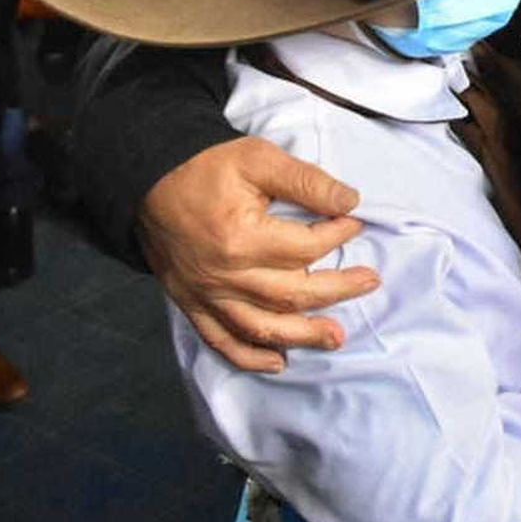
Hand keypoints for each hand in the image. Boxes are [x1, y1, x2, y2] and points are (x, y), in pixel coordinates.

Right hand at [138, 137, 378, 373]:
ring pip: (262, 326)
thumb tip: (350, 200)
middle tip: (370, 282)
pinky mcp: (191, 304)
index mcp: (242, 238)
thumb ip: (307, 181)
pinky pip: (221, 340)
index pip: (306, 248)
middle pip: (292, 293)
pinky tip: (278, 363)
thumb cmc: (207, 167)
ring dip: (302, 336)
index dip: (337, 235)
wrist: (150, 180)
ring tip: (336, 337)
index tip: (355, 223)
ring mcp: (206, 295)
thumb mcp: (260, 159)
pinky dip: (249, 356)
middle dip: (337, 290)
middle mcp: (224, 276)